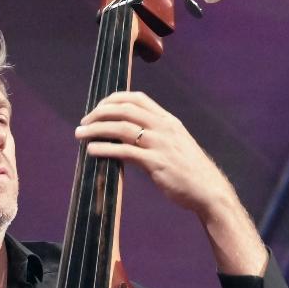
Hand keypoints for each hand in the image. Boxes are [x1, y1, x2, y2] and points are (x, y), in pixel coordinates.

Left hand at [75, 91, 238, 218]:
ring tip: (80, 134)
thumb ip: (155, 134)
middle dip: (99, 113)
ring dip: (96, 129)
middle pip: (125, 109)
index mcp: (168, 120)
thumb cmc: (189, 169)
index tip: (98, 108)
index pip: (137, 98)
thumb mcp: (175, 143)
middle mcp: (163, 127)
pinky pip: (124, 152)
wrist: (208, 189)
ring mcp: (159, 144)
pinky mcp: (155, 163)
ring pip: (121, 128)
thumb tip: (128, 134)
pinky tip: (92, 151)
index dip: (114, 99)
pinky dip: (105, 149)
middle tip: (83, 122)